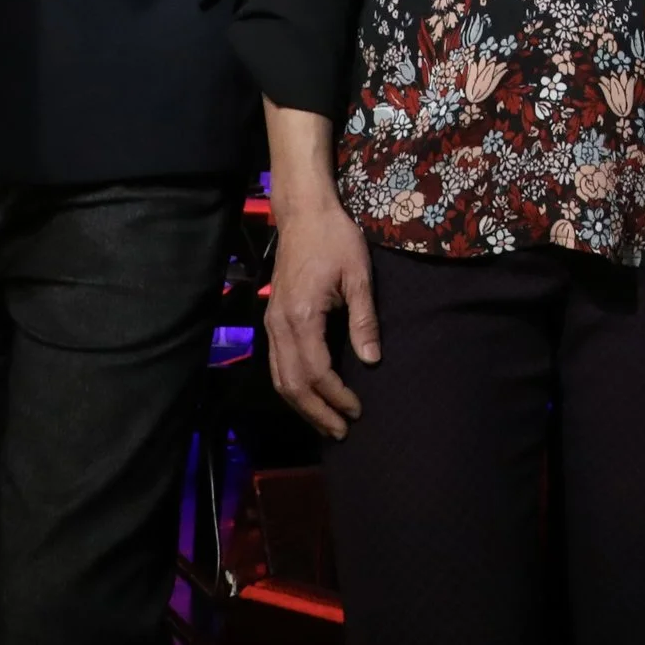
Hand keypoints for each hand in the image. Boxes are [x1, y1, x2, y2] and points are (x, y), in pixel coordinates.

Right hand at [263, 201, 380, 440]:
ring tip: (326, 422)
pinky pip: (277, 364)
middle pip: (293, 384)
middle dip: (317, 412)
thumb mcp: (359, 276)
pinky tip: (308, 396)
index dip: (337, 396)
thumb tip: (372, 360)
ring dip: (302, 405)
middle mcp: (279, 326)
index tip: (358, 410)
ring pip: (279, 378)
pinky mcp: (272, 319)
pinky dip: (291, 386)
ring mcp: (271, 323)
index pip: (317, 372)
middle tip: (342, 431)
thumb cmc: (335, 239)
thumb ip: (364, 320)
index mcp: (302, 317)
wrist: (304, 214)